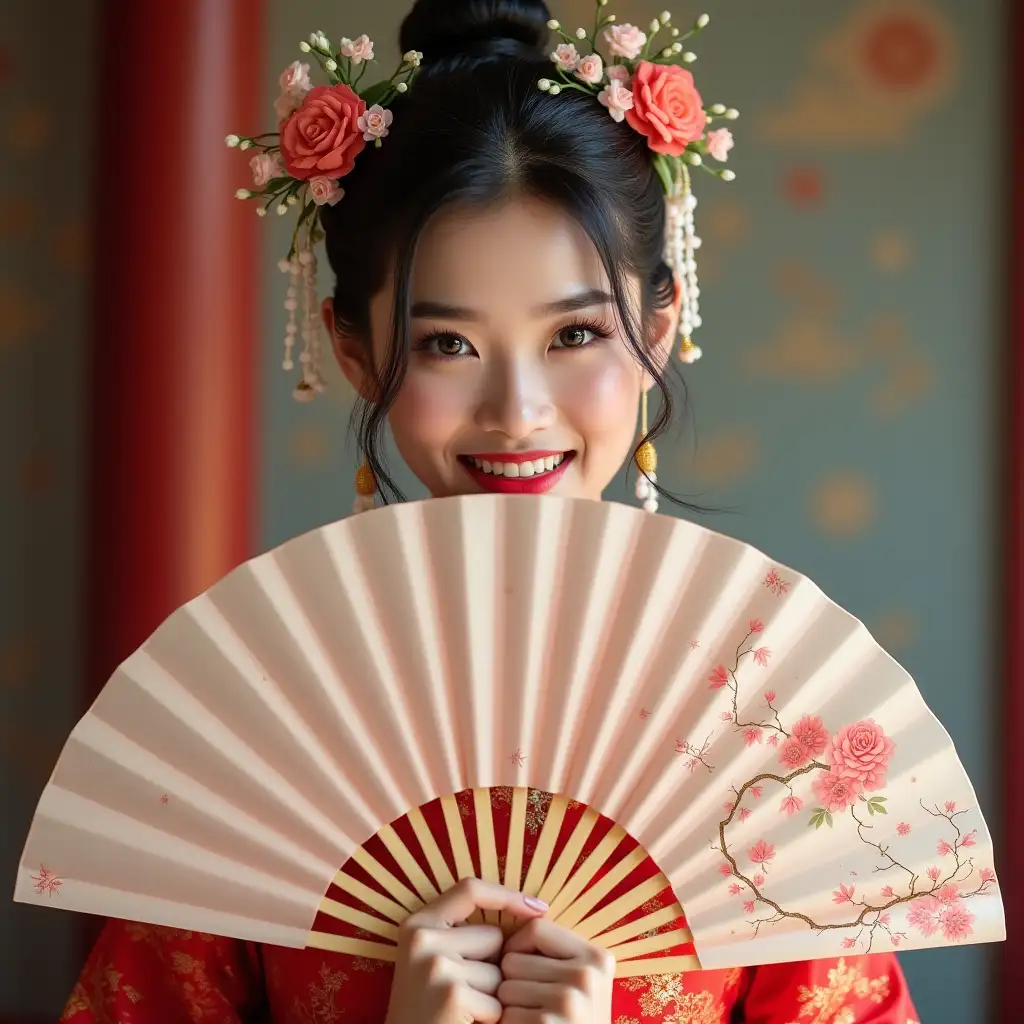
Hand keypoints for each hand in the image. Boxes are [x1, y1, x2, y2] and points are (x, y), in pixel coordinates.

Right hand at [384, 879, 548, 1023]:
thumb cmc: (431, 1009)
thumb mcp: (436, 960)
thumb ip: (465, 936)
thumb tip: (535, 914)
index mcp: (417, 924)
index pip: (469, 889)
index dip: (506, 895)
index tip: (537, 907)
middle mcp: (422, 938)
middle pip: (493, 936)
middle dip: (492, 965)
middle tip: (463, 993)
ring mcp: (436, 964)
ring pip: (499, 970)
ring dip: (492, 994)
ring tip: (463, 1010)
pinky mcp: (452, 993)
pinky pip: (497, 1000)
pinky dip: (490, 1017)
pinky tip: (465, 1023)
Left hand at [498, 917, 614, 1022]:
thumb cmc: (571, 1023)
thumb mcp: (579, 982)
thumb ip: (555, 953)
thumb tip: (508, 907)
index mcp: (597, 957)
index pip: (535, 928)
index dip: (518, 947)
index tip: (522, 966)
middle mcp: (588, 975)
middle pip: (513, 958)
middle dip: (511, 982)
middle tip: (531, 1004)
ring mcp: (571, 1001)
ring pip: (505, 986)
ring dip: (507, 1007)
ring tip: (530, 1020)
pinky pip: (505, 1014)